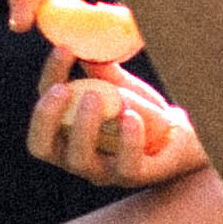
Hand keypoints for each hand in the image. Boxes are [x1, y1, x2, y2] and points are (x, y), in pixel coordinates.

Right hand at [26, 44, 203, 188]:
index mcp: (65, 133)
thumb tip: (84, 46)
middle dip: (47, 116)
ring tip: (96, 96)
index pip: (43, 109)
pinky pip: (125, 166)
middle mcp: (75, 155)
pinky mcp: (133, 176)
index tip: (65, 49)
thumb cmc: (141, 113)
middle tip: (63, 88)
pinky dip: (127, 141)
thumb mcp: (119, 88)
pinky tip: (131, 117)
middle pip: (42, 146)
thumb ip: (102, 73)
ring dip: (83, 126)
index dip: (48, 78)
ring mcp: (103, 170)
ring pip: (79, 159)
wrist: (180, 139)